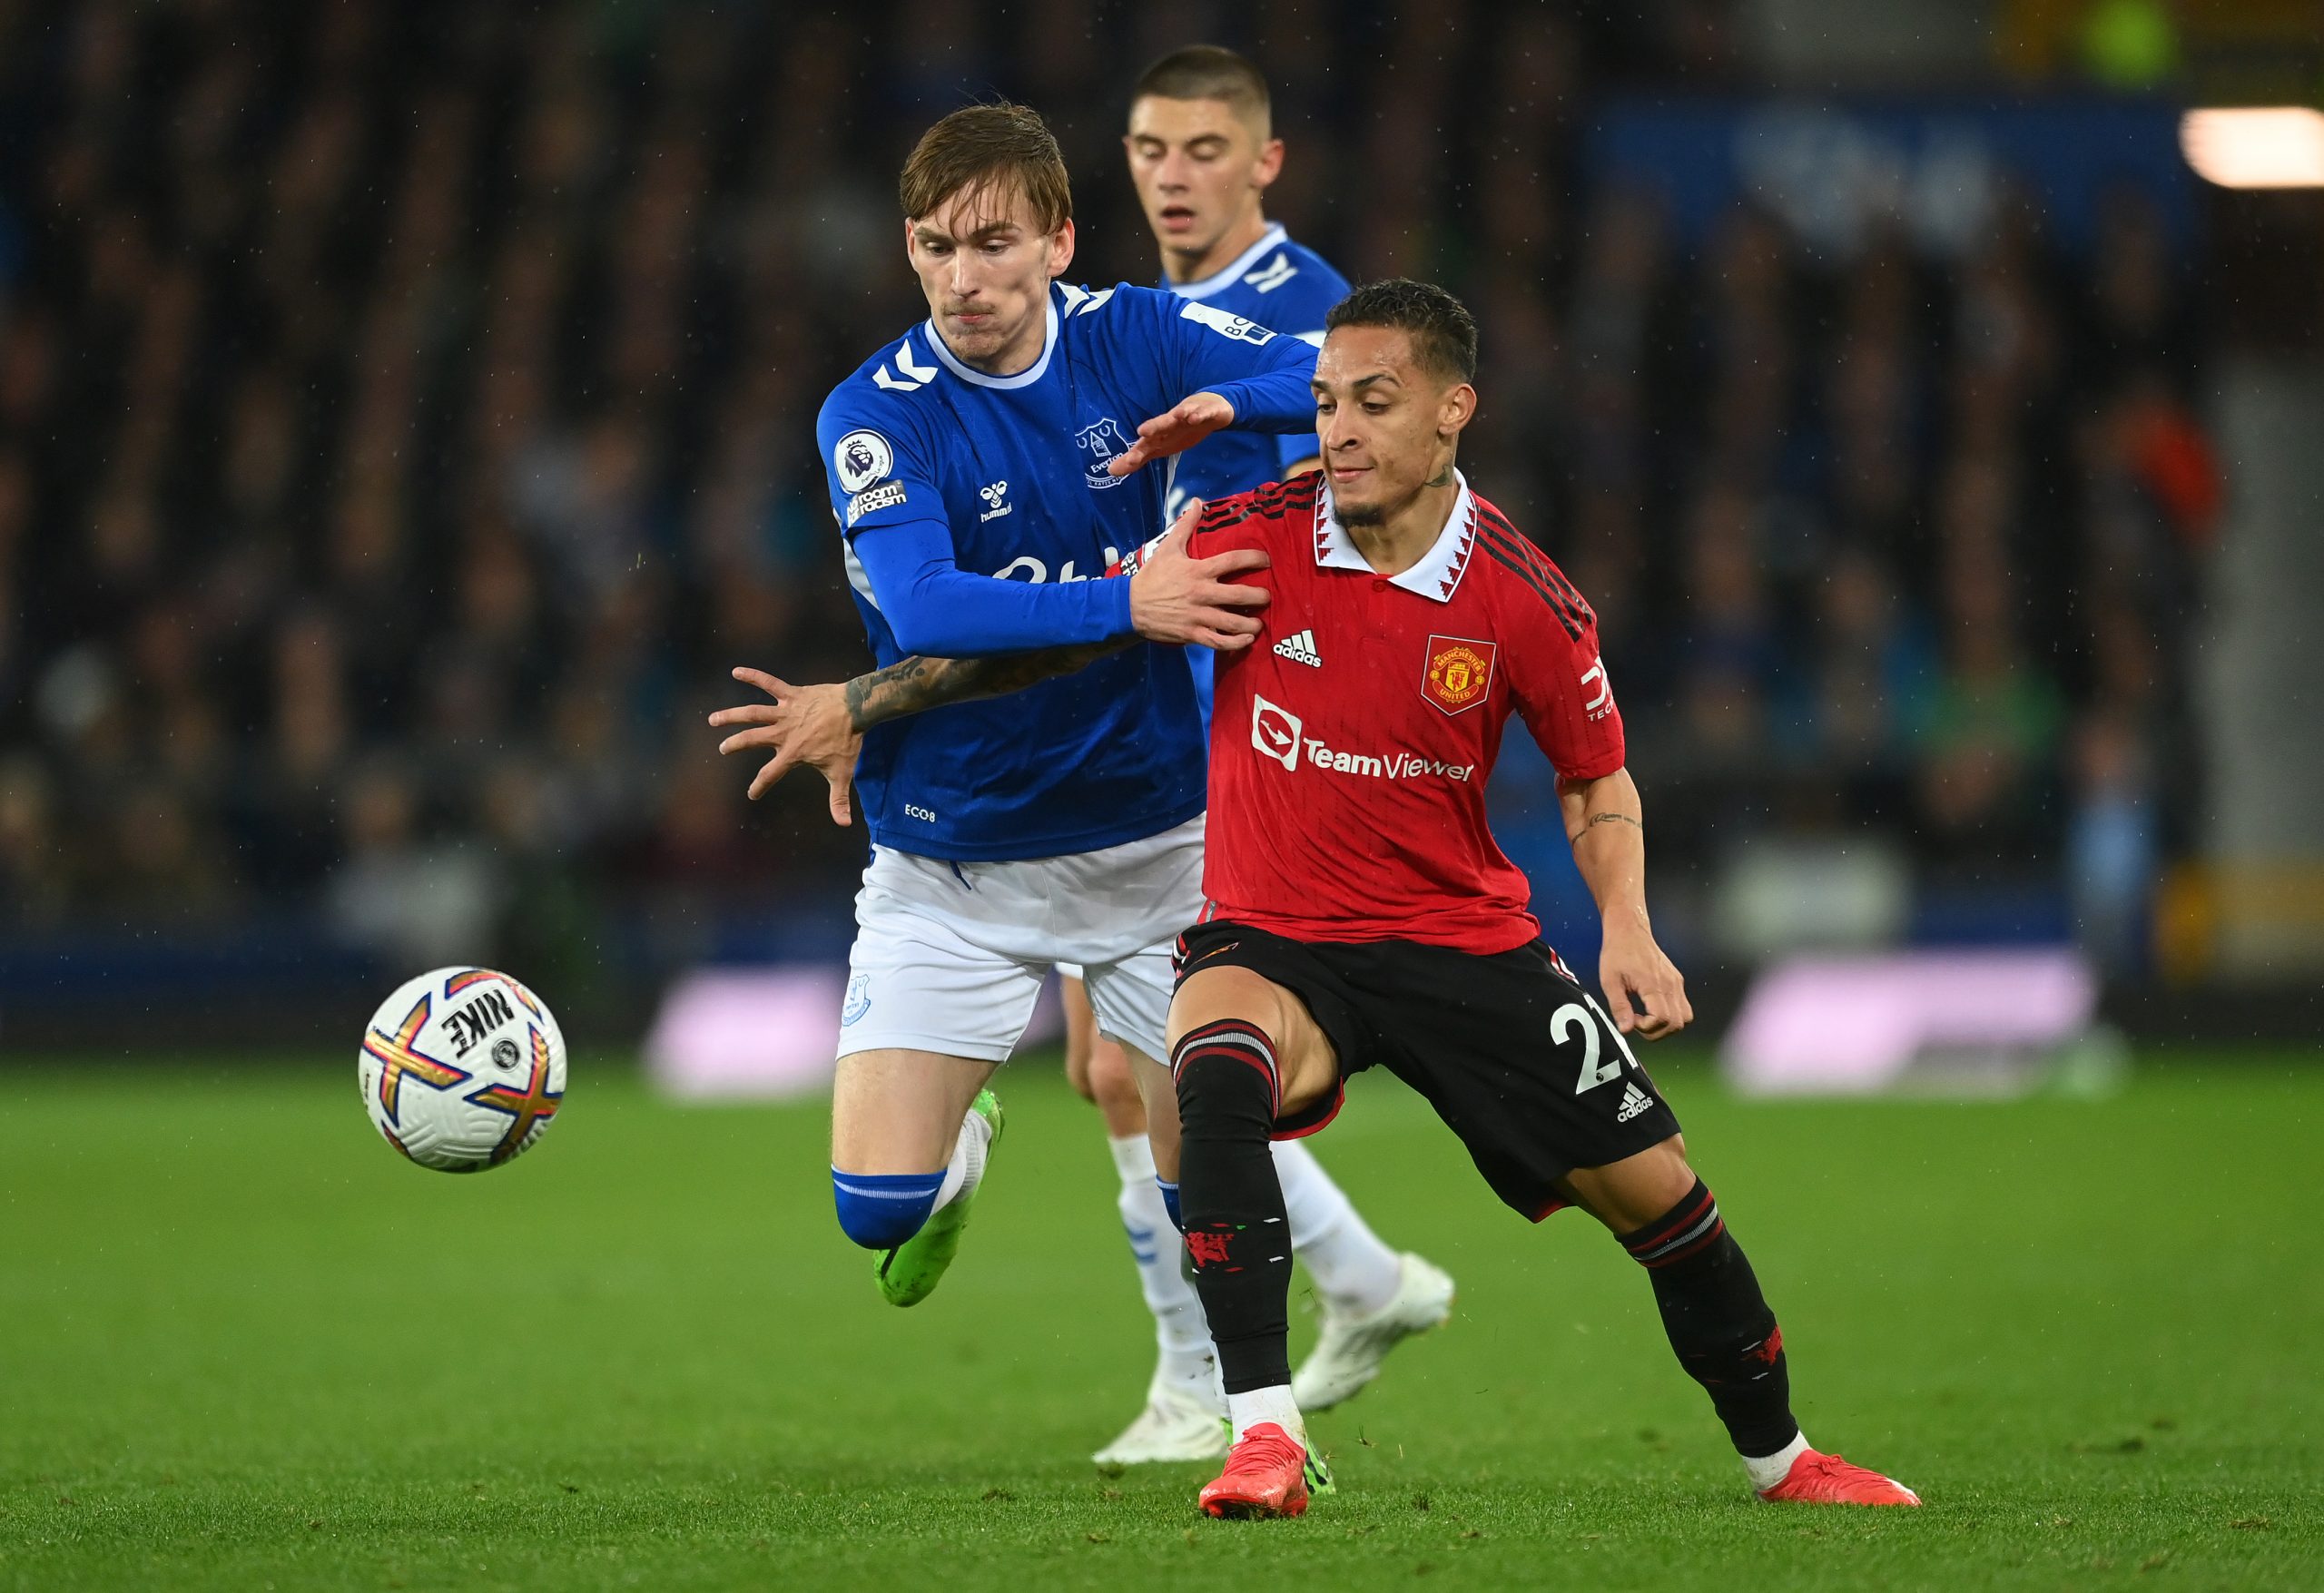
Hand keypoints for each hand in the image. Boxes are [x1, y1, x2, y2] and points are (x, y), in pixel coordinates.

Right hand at [707, 668, 859, 823]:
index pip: (770, 774)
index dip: (759, 786)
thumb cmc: (848, 741)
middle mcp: (784, 733)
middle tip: (723, 749)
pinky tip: (737, 671)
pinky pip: (770, 683)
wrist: (856, 710)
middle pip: (751, 739)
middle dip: (734, 745)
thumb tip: (844, 824)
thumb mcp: (842, 773)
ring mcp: (786, 712)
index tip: (752, 794)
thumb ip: (839, 799)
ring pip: (753, 713)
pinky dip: (753, 676)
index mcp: (793, 753)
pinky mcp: (792, 694)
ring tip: (713, 719)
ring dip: (731, 715)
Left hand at [1106, 391, 1234, 477]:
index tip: (1128, 462)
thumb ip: (1137, 459)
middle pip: (1161, 424)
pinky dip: (1200, 414)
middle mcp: (1171, 422)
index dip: (1137, 453)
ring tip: (1176, 416)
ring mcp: (1188, 415)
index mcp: (1160, 433)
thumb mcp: (1159, 447)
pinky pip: (1203, 413)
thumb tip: (1110, 471)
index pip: (1146, 444)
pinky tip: (1195, 418)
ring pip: (1182, 414)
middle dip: (1153, 427)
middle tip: (1142, 431)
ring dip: (1178, 414)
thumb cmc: (1180, 430)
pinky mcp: (1205, 411)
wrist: (1209, 410)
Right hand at [1127, 497, 1269, 649]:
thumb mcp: (1168, 547)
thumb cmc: (1152, 576)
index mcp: (1198, 570)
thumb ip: (1186, 524)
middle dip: (1260, 596)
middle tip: (1267, 596)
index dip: (1254, 559)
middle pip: (1240, 595)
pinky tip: (1247, 640)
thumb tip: (1198, 502)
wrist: (1130, 606)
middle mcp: (1201, 593)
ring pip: (1233, 622)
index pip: (1233, 560)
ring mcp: (1198, 616)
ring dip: (1252, 624)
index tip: (1266, 560)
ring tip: (1259, 623)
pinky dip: (1236, 643)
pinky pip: (1219, 642)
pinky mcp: (1192, 634)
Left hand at [1598, 914, 1691, 1040]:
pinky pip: (1683, 1007)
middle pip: (1676, 1023)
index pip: (1662, 1019)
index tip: (1632, 1020)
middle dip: (1656, 1032)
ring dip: (1666, 1026)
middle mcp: (1670, 984)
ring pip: (1684, 1018)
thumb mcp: (1610, 981)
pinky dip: (1671, 1015)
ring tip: (1646, 1018)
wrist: (1630, 931)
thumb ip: (1619, 1007)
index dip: (1646, 1028)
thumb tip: (1626, 1030)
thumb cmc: (1618, 952)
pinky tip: (1652, 1008)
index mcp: (1653, 984)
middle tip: (1638, 1022)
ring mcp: (1676, 983)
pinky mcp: (1677, 981)